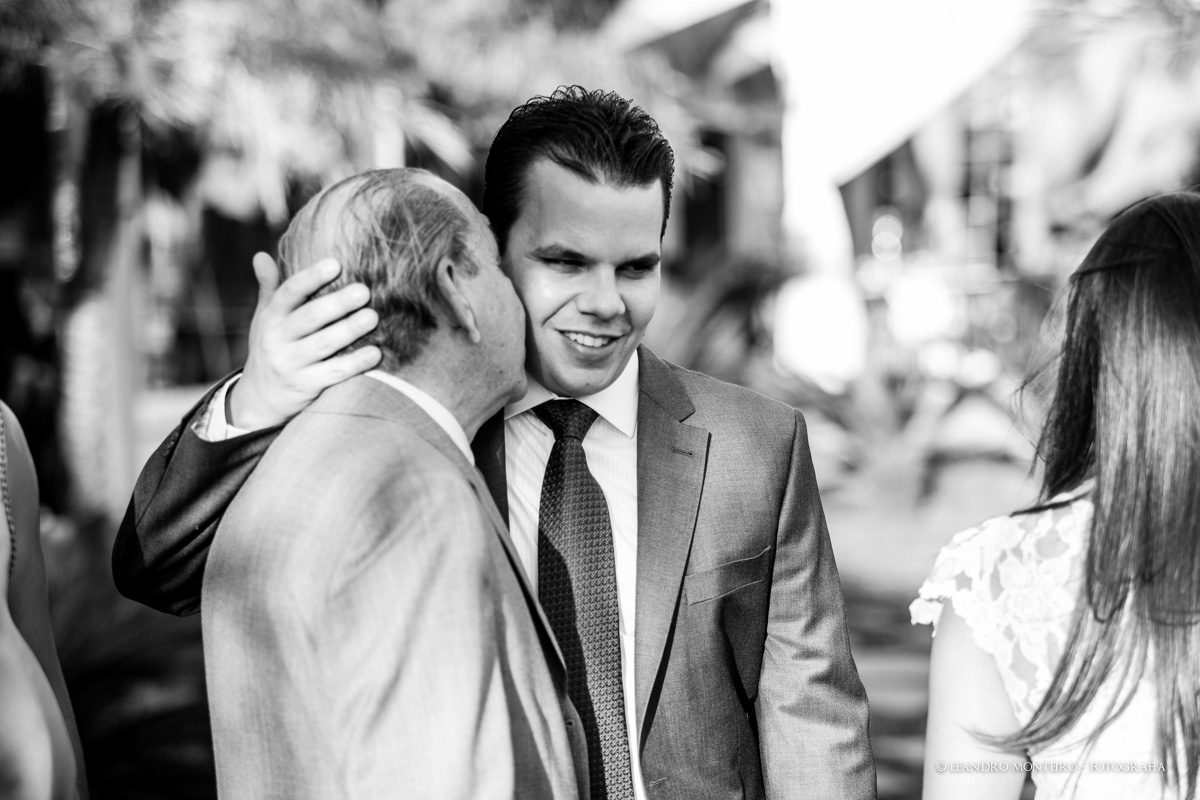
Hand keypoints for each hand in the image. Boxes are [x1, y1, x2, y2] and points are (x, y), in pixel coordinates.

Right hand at [229, 253, 380, 429]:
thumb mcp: (264, 319)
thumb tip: (261, 255)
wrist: (259, 400)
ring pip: (323, 345)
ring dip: (349, 330)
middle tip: (364, 291)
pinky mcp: (305, 387)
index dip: (311, 277)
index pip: (289, 293)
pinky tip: (375, 353)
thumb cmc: (271, 348)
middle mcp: (277, 340)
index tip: (335, 263)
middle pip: (309, 318)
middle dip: (337, 304)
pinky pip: (333, 373)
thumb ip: (270, 289)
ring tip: (373, 317)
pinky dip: (355, 364)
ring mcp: (291, 365)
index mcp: (271, 318)